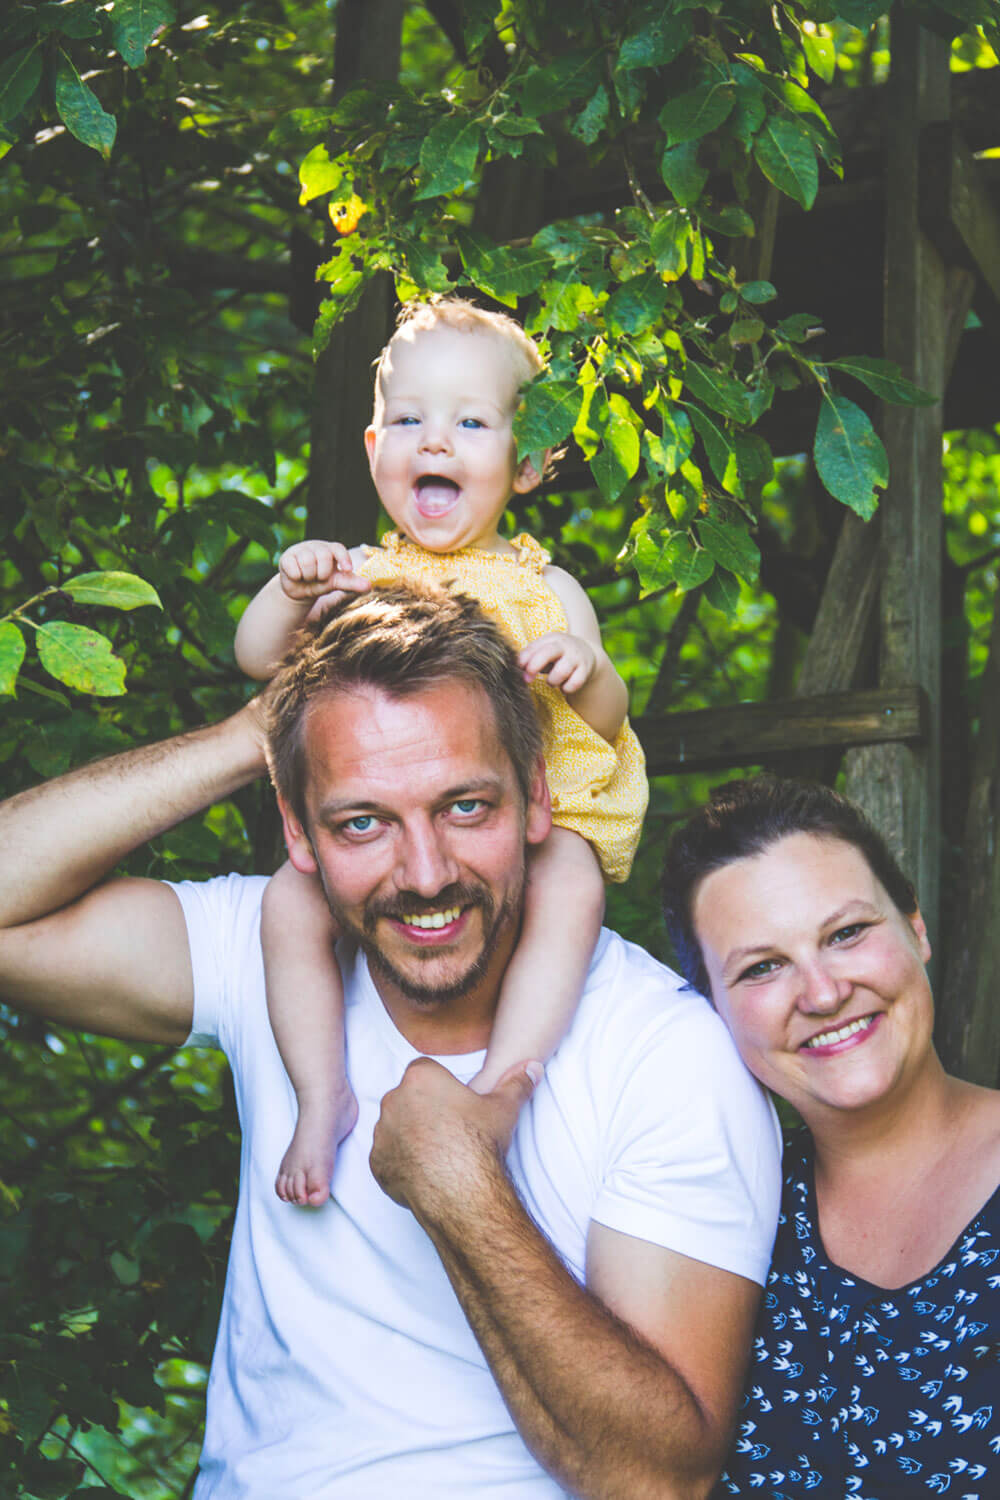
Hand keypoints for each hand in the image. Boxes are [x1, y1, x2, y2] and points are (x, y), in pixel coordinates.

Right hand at [278, 539, 370, 615]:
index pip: (338, 548)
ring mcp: (300, 549)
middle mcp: (316, 546)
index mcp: (331, 550)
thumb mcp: (336, 583)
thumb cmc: (321, 582)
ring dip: (309, 576)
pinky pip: (293, 568)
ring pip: (307, 562)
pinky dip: (296, 576)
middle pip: (323, 556)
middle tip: (318, 577)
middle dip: (322, 573)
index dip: (343, 557)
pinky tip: (296, 575)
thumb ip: (351, 583)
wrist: (299, 590)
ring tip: (307, 577)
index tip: (347, 569)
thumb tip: (369, 586)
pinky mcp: (286, 557)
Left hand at [370, 1057, 540, 1218]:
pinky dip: (401, 1161)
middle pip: (407, 1096)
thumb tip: (533, 1067)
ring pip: (395, 1126)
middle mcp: (394, 1100)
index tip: (455, 1102)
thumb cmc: (479, 1144)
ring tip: (439, 1151)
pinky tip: (425, 1170)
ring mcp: (383, 1133)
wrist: (461, 1191)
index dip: (441, 1086)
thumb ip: (517, 1082)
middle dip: (423, 1108)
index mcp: (421, 1078)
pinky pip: (387, 1156)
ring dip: (410, 1133)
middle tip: (449, 1128)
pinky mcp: (376, 1163)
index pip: (426, 1070)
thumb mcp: (504, 1107)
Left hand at [518, 632, 595, 694]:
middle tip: (527, 679)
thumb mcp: (545, 651)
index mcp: (552, 639)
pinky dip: (566, 688)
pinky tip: (564, 686)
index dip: (524, 659)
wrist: (587, 653)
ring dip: (552, 681)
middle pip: (548, 653)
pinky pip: (574, 684)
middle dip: (534, 666)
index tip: (519, 669)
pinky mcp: (586, 670)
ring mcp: (576, 657)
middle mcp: (565, 645)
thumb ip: (531, 657)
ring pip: (561, 672)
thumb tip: (517, 668)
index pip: (535, 647)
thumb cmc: (558, 655)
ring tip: (552, 681)